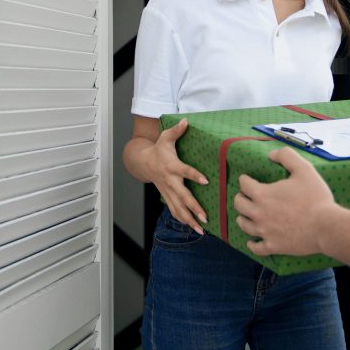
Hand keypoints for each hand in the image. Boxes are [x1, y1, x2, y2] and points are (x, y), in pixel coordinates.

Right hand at [143, 119, 208, 233]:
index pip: (185, 171)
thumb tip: (186, 120)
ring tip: (201, 229)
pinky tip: (193, 228)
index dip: (194, 175)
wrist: (143, 162)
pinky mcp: (167, 196)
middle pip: (182, 196)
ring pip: (178, 208)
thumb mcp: (165, 137)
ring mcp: (168, 191)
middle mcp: (170, 181)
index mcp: (171, 166)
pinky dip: (183, 220)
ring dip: (189, 220)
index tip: (206, 180)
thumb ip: (176, 130)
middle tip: (205, 216)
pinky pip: (174, 211)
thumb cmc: (158, 150)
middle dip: (194, 207)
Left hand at [234, 148, 336, 255]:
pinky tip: (252, 242)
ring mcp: (265, 232)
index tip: (247, 178)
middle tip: (245, 196)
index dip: (244, 179)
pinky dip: (252, 244)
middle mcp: (258, 213)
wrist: (326, 227)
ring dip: (242, 218)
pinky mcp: (273, 246)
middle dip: (240, 198)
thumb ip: (286, 156)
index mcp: (262, 194)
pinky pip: (256, 248)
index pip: (244, 184)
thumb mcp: (304, 169)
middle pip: (239, 204)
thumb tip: (272, 154)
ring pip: (244, 225)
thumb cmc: (315, 197)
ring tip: (245, 216)